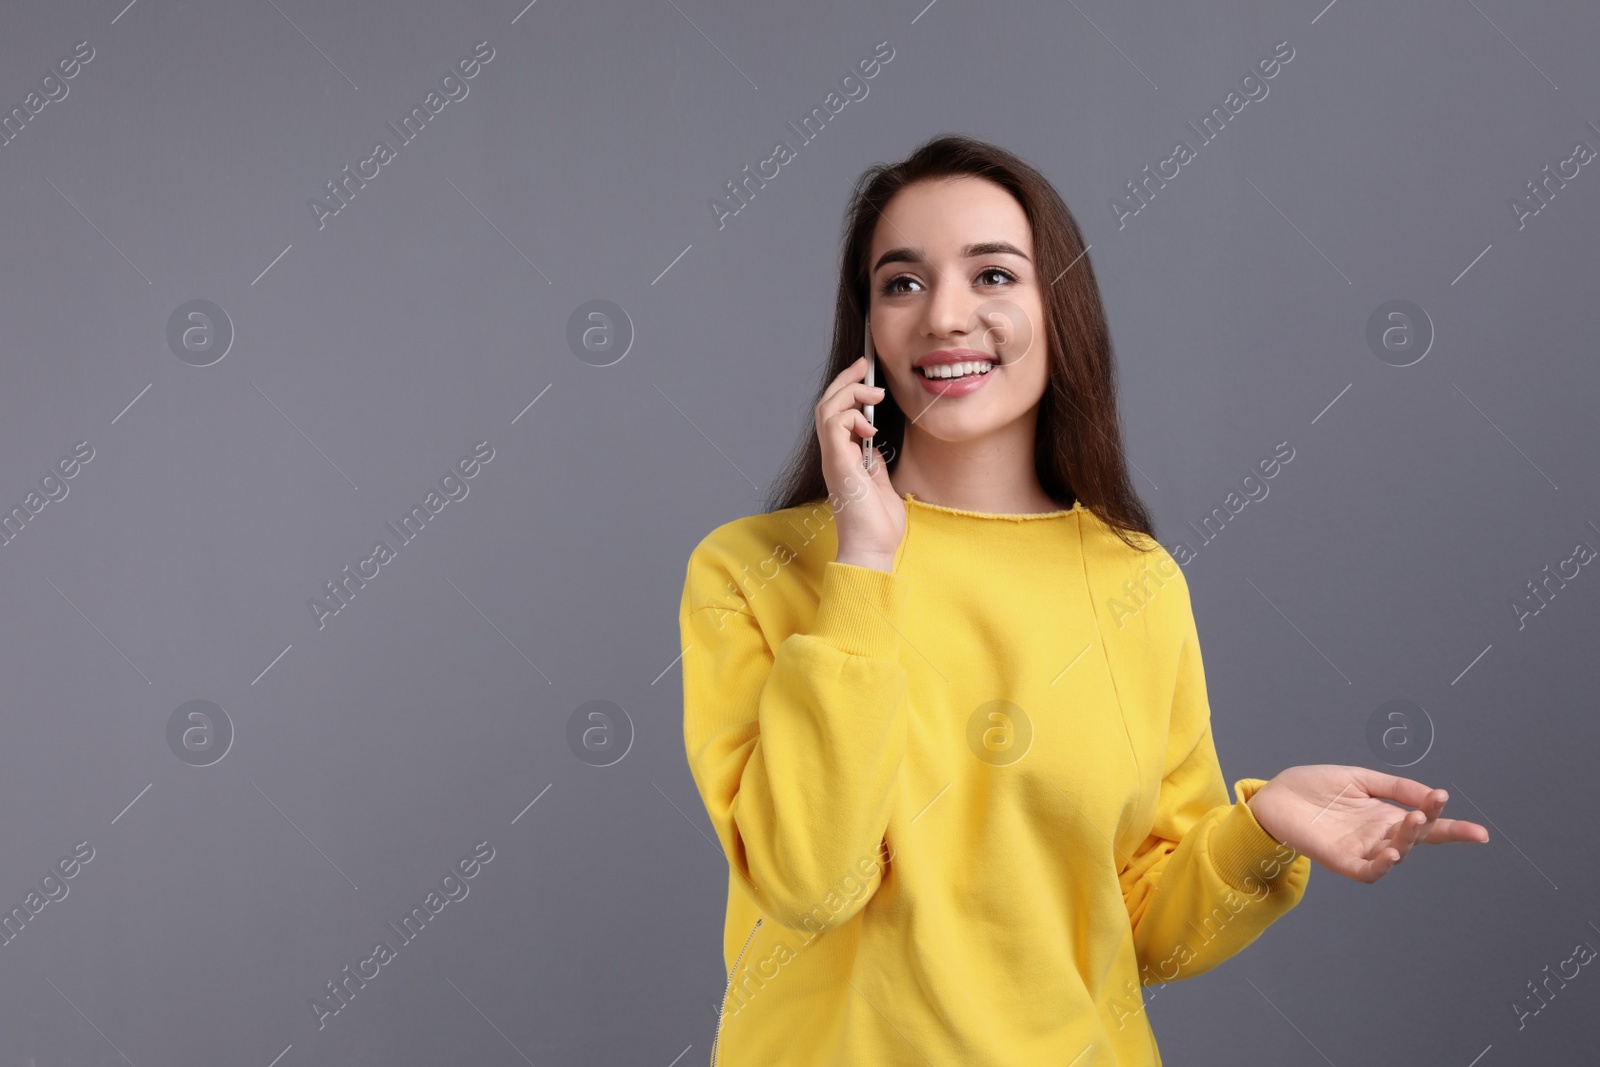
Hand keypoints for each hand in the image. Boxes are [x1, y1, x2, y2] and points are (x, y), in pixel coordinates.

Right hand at [817, 355, 904, 570]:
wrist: (873, 548)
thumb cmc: (877, 524)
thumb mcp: (880, 483)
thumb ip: (873, 463)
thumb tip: (873, 446)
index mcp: (842, 459)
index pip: (835, 415)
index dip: (847, 390)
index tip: (865, 374)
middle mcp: (833, 456)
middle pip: (826, 405)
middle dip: (845, 381)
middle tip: (865, 367)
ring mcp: (833, 459)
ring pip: (826, 409)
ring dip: (849, 393)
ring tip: (873, 393)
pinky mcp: (838, 463)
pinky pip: (833, 425)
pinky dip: (851, 415)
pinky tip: (871, 425)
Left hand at [1246, 764, 1489, 883]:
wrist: (1276, 795)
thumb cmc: (1315, 787)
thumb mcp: (1360, 779)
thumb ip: (1396, 788)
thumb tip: (1433, 795)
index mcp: (1386, 816)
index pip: (1427, 826)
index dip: (1453, 829)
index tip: (1480, 833)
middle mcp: (1378, 836)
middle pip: (1415, 838)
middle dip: (1428, 825)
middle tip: (1431, 807)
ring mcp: (1361, 849)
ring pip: (1395, 853)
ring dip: (1407, 840)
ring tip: (1414, 821)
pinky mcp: (1340, 860)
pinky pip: (1367, 871)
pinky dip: (1382, 866)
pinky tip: (1392, 854)